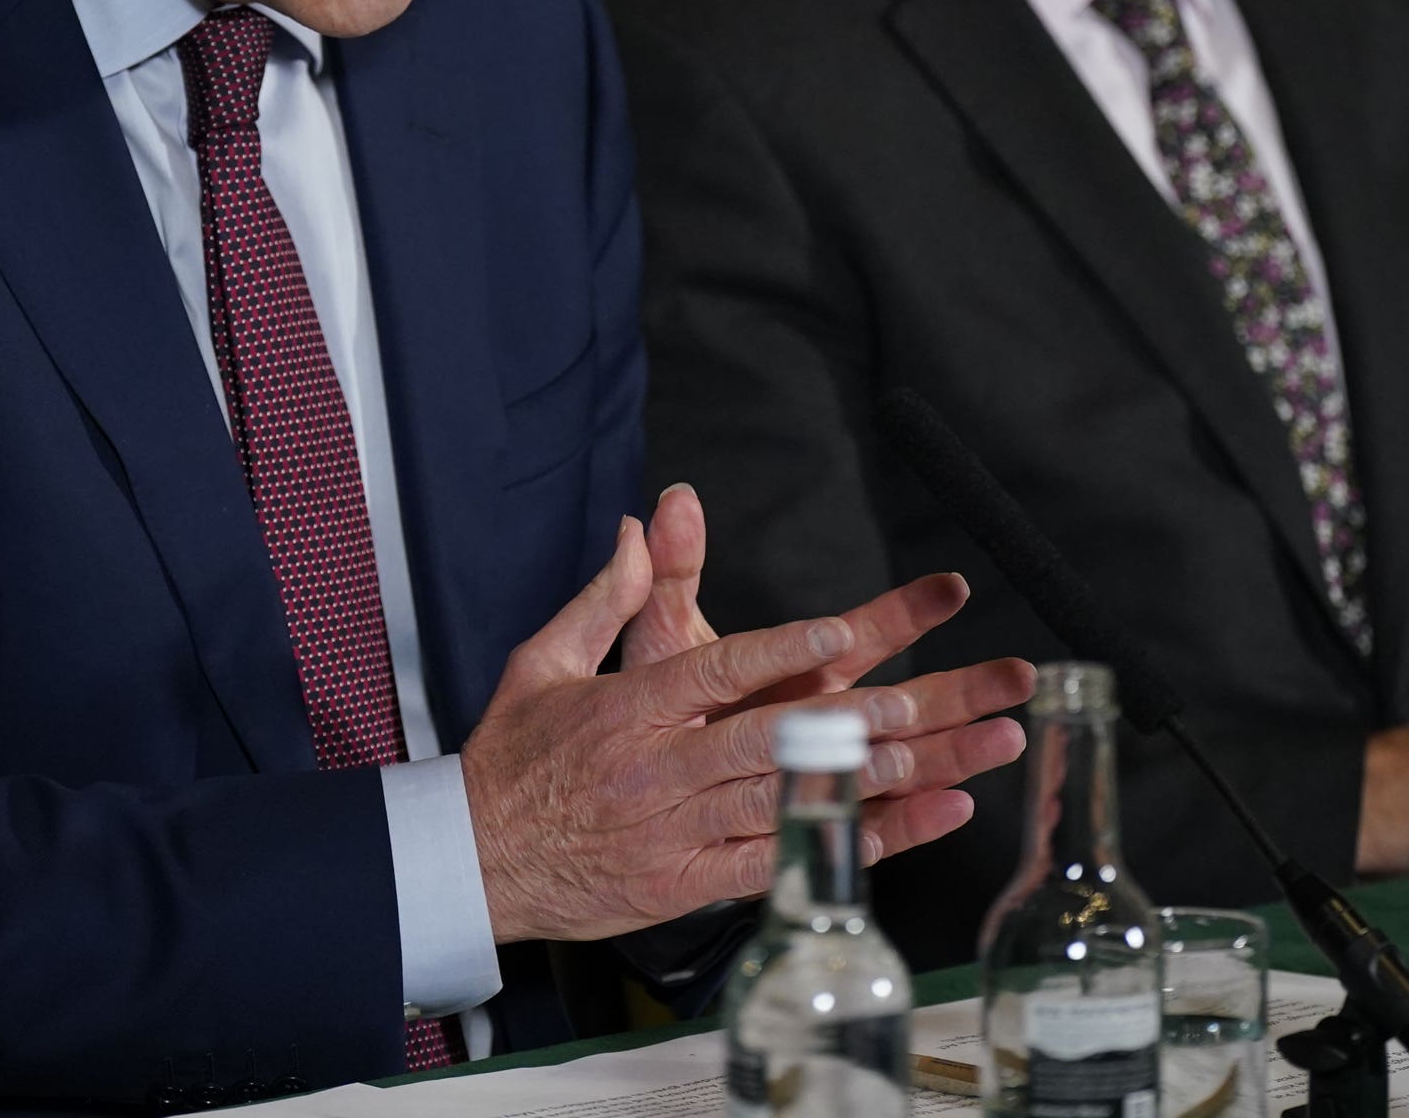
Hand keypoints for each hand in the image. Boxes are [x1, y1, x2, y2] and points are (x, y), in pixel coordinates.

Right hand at [462, 515, 1033, 941]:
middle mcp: (657, 767)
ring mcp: (673, 830)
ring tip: (938, 759)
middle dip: (857, 718)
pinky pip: (770, 862)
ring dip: (863, 780)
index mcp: (628, 708)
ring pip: (781, 799)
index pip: (715, 671)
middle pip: (769, 736)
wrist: (470, 861)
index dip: (782, 650)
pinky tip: (893, 830)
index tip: (843, 631)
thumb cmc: (512, 757)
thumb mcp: (543, 662)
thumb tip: (643, 526)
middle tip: (928, 701)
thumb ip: (606, 596)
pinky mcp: (684, 884)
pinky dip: (835, 845)